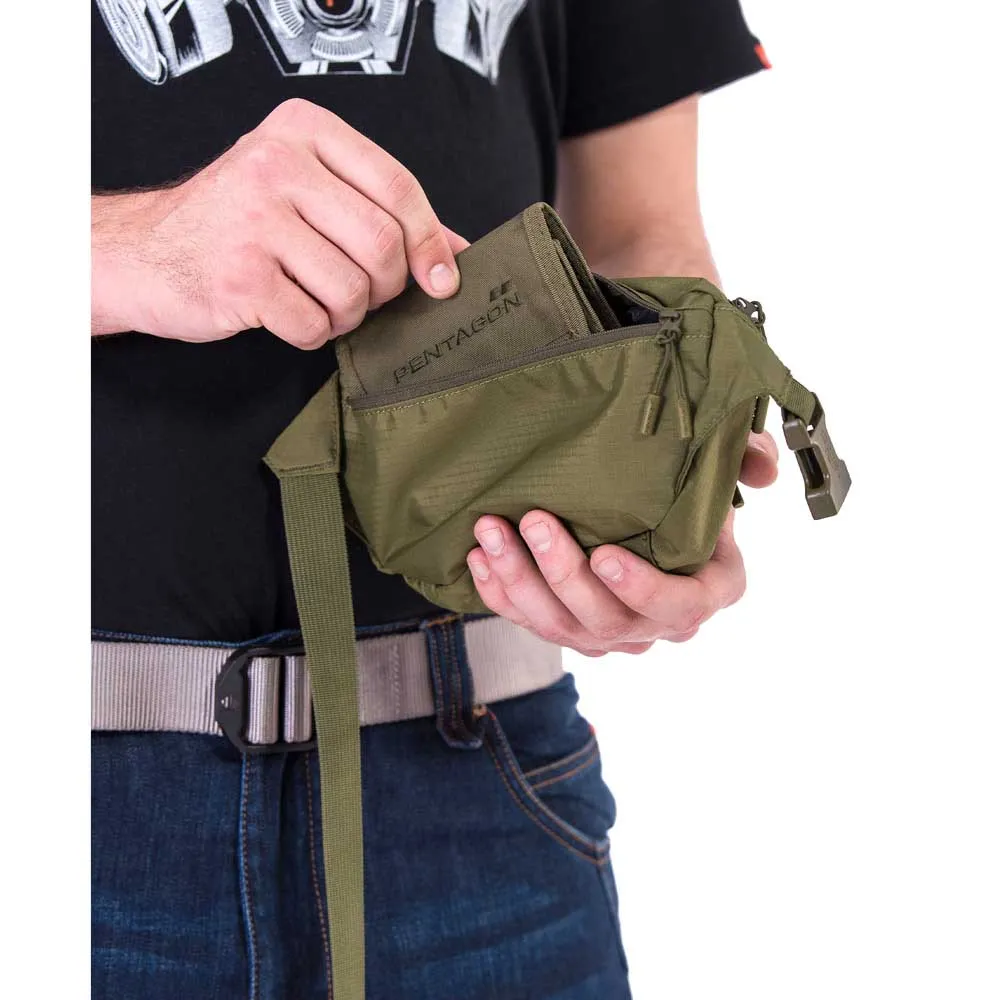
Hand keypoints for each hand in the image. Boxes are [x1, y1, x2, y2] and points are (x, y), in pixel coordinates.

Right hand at [91, 98, 468, 345]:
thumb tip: (458, 253)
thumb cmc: (239, 225)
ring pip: (352, 290)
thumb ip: (381, 211)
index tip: (442, 280)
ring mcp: (253, 219)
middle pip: (382, 245)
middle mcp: (276, 164)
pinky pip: (314, 323)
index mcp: (302, 131)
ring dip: (346, 314)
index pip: (398, 188)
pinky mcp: (238, 276)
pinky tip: (286, 313)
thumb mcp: (307, 192)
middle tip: (361, 293)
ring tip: (315, 300)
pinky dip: (312, 332)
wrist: (146, 253)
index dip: (431, 242)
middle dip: (385, 287)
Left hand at [466, 431, 779, 654]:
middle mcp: (657, 625)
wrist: (648, 529)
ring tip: (491, 533)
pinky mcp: (573, 633)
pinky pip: (531, 625)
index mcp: (705, 592)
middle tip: (532, 521)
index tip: (603, 555)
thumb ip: (743, 463)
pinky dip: (501, 596)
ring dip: (520, 581)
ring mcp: (612, 636)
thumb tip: (762, 465)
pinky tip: (479, 560)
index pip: (678, 606)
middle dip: (562, 573)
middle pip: (608, 620)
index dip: (640, 588)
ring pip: (562, 628)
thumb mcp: (720, 478)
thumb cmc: (687, 503)